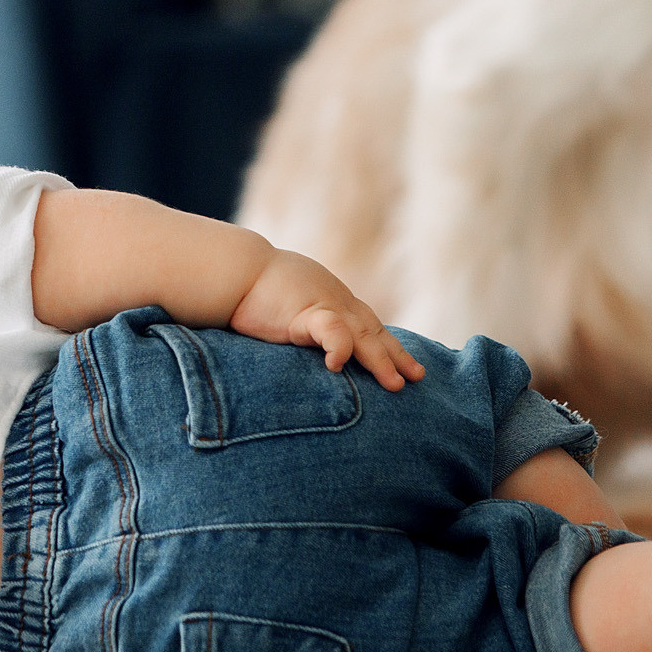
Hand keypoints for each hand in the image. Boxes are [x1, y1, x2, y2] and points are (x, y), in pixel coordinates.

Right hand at [227, 251, 423, 391]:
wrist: (234, 268)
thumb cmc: (252, 286)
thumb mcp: (289, 302)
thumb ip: (305, 322)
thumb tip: (303, 339)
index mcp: (331, 300)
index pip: (366, 323)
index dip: (386, 343)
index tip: (404, 362)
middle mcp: (335, 301)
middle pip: (374, 331)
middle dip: (396, 355)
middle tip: (417, 376)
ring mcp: (323, 306)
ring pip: (363, 335)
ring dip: (381, 360)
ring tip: (396, 384)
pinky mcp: (304, 314)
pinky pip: (331, 331)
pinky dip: (339, 347)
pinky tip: (338, 365)